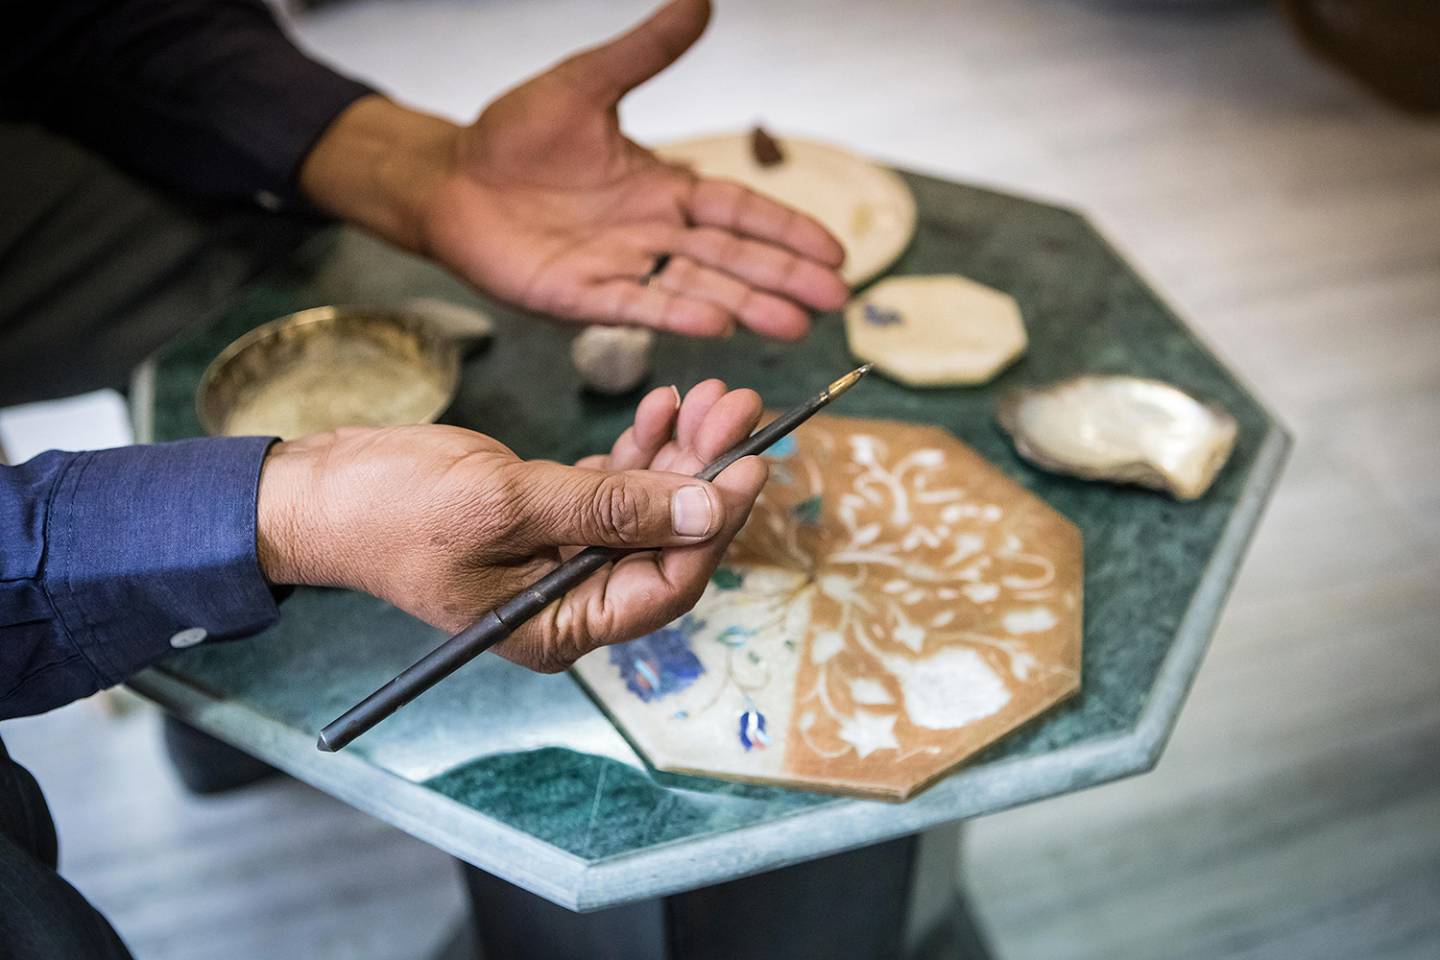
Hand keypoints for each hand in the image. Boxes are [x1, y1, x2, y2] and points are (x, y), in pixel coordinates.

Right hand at [256, 381, 767, 671]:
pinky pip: (613, 488)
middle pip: (667, 541)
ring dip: (681, 452)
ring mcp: (561, 558)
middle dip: (707, 474)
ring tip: (711, 394)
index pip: (667, 585)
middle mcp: (571, 600)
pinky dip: (640, 450)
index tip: (749, 464)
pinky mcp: (548, 518)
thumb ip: (611, 509)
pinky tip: (663, 408)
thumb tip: (704, 509)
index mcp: (562, 625)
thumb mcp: (508, 504)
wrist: (318, 492)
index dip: (715, 526)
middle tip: (740, 408)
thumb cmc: (392, 509)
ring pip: (647, 507)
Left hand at [301, 0, 846, 340]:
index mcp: (663, 188)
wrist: (450, 176)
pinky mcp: (579, 295)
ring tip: (794, 326)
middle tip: (836, 302)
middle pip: (732, 258)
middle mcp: (652, 233)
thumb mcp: (586, 84)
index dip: (786, 230)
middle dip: (785, 279)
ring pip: (696, 287)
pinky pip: (635, 304)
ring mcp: (619, 267)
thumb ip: (645, 52)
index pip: (740, 211)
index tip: (834, 253)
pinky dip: (674, 314)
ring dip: (747, 306)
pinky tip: (716, 325)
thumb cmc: (514, 135)